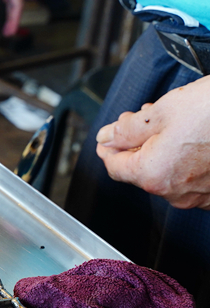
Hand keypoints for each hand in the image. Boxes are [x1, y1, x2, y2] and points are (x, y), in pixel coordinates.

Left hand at [95, 75, 209, 208]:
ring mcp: (200, 196)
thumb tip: (106, 136)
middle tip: (141, 118)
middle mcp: (176, 192)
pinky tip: (191, 137)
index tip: (109, 134)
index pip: (114, 166)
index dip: (108, 146)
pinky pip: (191, 177)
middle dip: (135, 143)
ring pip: (166, 173)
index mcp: (153, 174)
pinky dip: (184, 158)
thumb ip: (126, 129)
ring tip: (170, 122)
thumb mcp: (161, 111)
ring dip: (160, 148)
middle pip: (140, 169)